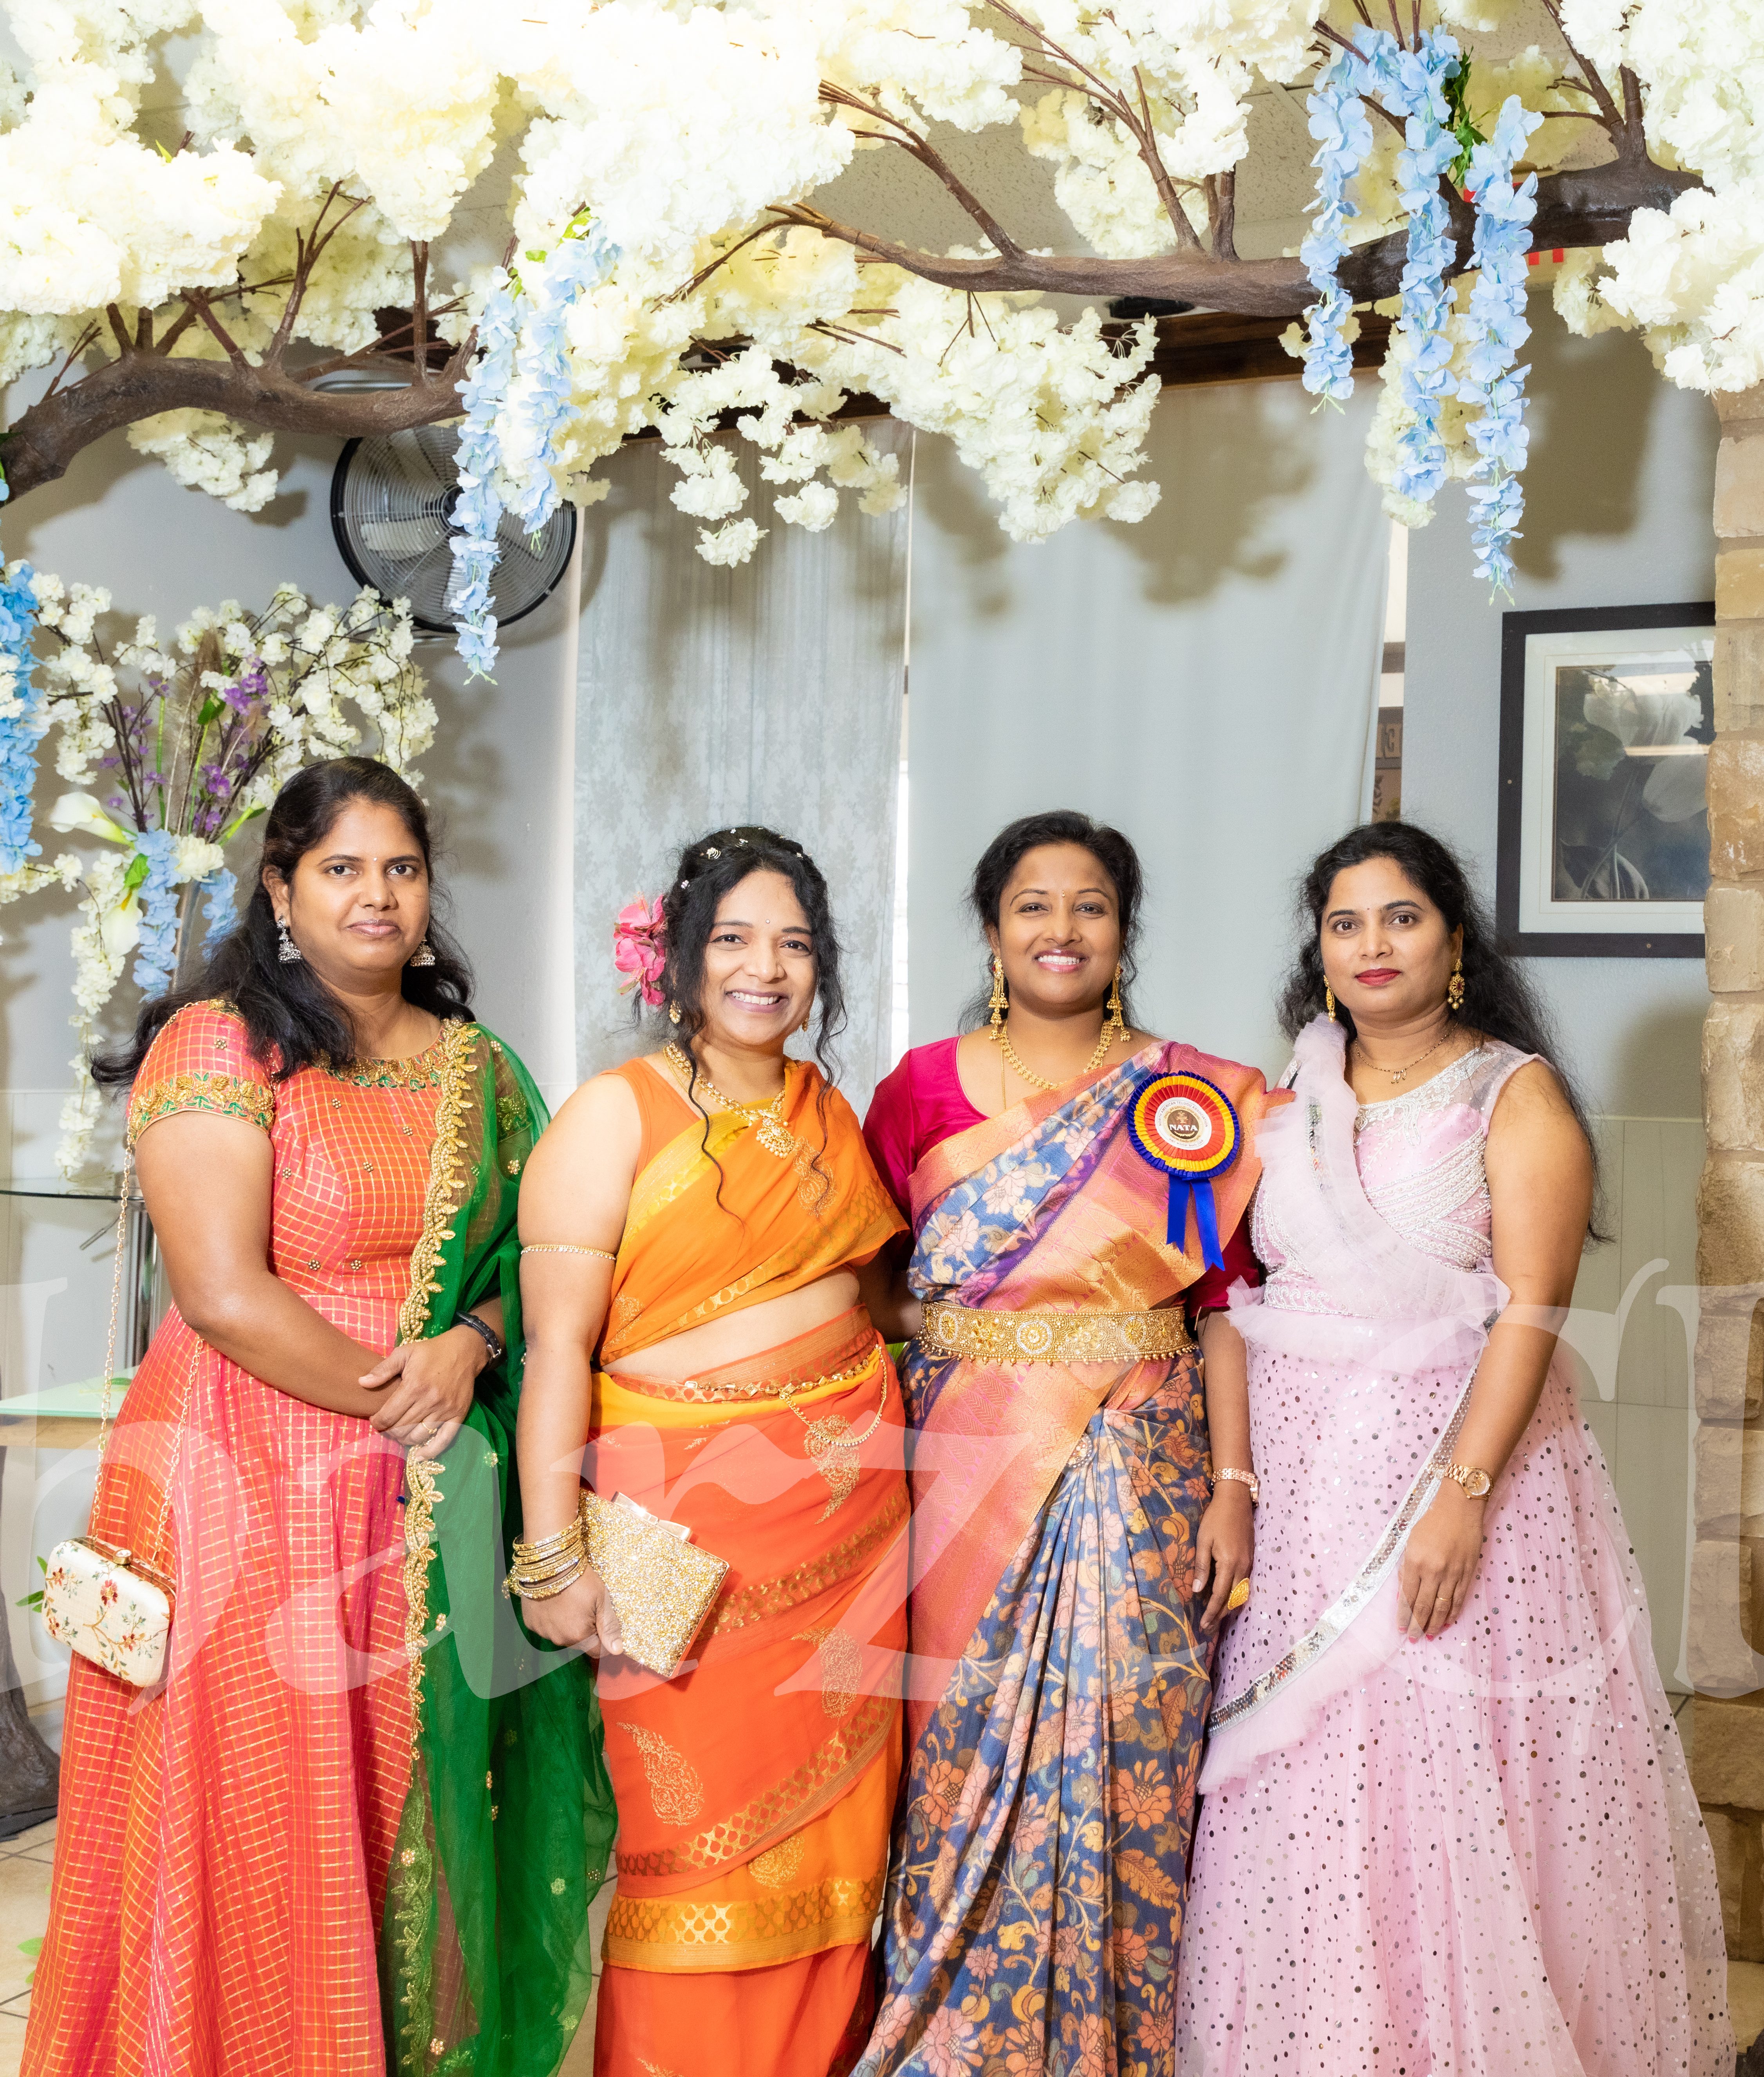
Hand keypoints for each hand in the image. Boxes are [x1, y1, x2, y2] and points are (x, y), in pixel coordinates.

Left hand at [360, 1325, 484, 1459]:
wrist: (464, 1350)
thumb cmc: (431, 1351)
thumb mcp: (405, 1353)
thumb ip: (383, 1369)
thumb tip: (362, 1383)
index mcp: (414, 1386)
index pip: (388, 1416)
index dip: (377, 1422)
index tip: (375, 1421)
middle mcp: (430, 1401)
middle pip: (401, 1428)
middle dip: (389, 1431)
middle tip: (387, 1427)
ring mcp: (445, 1410)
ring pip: (418, 1436)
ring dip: (405, 1439)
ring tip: (400, 1433)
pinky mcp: (458, 1415)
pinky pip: (443, 1440)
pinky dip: (431, 1451)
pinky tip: (420, 1455)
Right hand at [516, 1566, 623, 1655]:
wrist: (550, 1563)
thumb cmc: (580, 1580)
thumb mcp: (601, 1600)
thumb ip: (609, 1627)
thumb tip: (617, 1651)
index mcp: (580, 1636)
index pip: (597, 1651)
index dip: (604, 1640)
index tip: (602, 1624)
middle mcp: (560, 1639)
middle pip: (579, 1643)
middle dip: (585, 1631)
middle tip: (586, 1607)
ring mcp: (543, 1632)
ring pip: (561, 1635)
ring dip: (567, 1626)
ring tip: (568, 1603)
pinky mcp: (531, 1623)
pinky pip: (545, 1627)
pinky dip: (551, 1619)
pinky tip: (553, 1603)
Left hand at [1190, 1483, 1253, 1635]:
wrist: (1236, 1500)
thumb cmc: (1216, 1518)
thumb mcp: (1204, 1540)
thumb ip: (1201, 1566)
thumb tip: (1196, 1590)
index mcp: (1229, 1563)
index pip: (1220, 1596)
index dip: (1211, 1612)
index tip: (1203, 1625)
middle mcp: (1242, 1567)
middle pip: (1233, 1599)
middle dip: (1221, 1615)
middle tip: (1209, 1628)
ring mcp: (1248, 1564)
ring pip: (1241, 1594)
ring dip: (1229, 1607)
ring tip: (1216, 1618)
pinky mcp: (1250, 1559)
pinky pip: (1244, 1584)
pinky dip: (1235, 1595)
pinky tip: (1226, 1598)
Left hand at [1397, 1485, 1485, 1639]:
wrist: (1459, 1509)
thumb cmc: (1431, 1522)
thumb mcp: (1410, 1542)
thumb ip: (1407, 1569)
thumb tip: (1404, 1594)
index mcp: (1416, 1562)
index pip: (1408, 1596)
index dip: (1404, 1614)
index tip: (1400, 1627)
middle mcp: (1434, 1571)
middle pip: (1425, 1606)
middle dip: (1418, 1625)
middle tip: (1413, 1638)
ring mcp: (1453, 1573)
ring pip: (1443, 1607)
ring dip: (1435, 1624)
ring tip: (1429, 1636)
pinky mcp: (1468, 1573)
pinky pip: (1459, 1599)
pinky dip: (1453, 1613)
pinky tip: (1447, 1623)